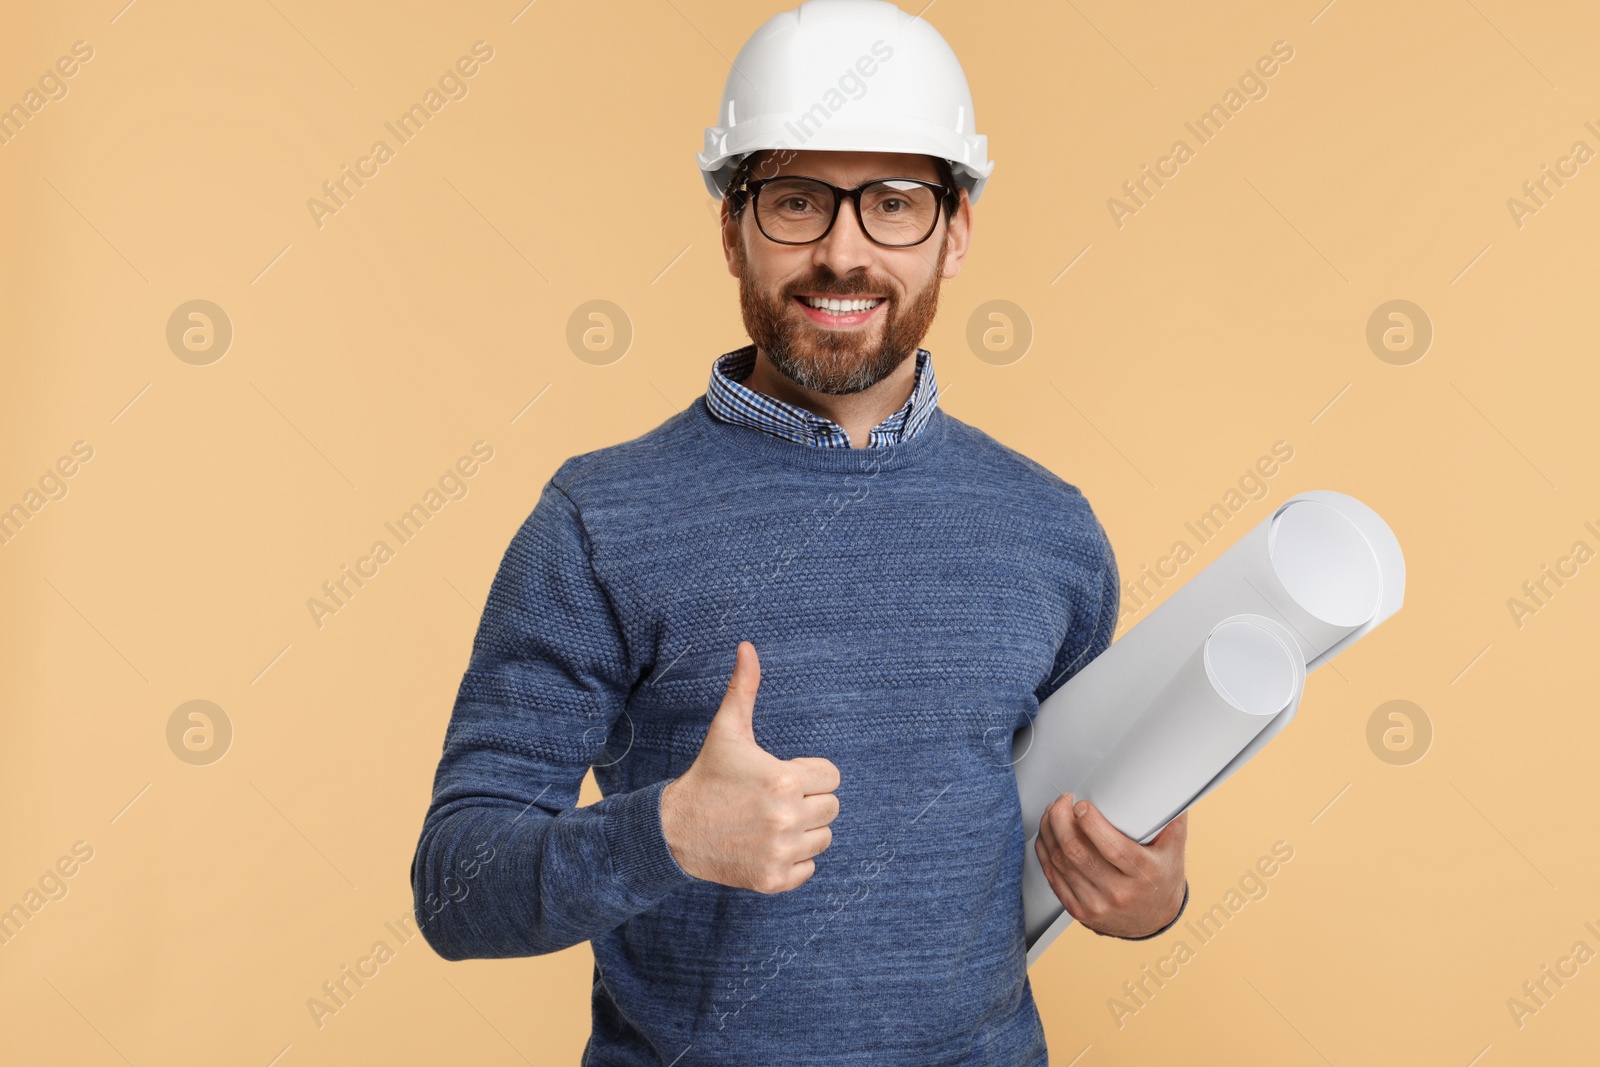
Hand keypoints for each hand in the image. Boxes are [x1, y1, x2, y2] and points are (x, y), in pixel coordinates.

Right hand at [660, 641, 840, 893]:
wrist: (674, 832)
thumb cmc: (708, 776)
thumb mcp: (727, 731)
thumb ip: (743, 688)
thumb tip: (748, 646)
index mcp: (782, 780)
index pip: (832, 776)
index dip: (809, 773)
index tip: (782, 776)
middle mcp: (786, 818)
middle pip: (831, 808)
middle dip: (808, 800)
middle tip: (775, 799)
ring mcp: (780, 852)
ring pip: (823, 838)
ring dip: (803, 831)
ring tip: (770, 822)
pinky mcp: (774, 880)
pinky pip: (809, 869)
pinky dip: (793, 860)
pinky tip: (766, 845)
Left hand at [1035, 794, 1186, 938]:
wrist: (1154, 921)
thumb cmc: (1161, 879)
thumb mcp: (1174, 849)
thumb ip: (1171, 818)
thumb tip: (1167, 787)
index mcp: (1143, 873)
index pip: (1112, 847)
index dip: (1090, 822)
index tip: (1081, 804)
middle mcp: (1119, 892)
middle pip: (1076, 851)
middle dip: (1060, 818)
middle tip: (1062, 802)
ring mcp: (1096, 904)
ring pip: (1059, 862)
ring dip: (1049, 831)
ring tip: (1052, 813)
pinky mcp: (1079, 911)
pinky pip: (1053, 877)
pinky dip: (1045, 852)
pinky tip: (1046, 836)